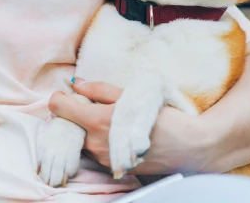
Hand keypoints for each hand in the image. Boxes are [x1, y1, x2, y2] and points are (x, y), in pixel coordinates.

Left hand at [49, 79, 208, 174]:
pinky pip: (97, 151)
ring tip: (106, 115)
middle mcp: (97, 143)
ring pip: (83, 139)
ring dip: (86, 127)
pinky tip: (115, 131)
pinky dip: (98, 139)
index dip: (59, 98)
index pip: (60, 108)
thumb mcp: (130, 95)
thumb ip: (99, 90)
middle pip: (70, 125)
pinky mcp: (115, 167)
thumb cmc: (162, 116)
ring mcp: (105, 159)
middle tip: (88, 102)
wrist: (190, 147)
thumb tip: (75, 82)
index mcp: (97, 121)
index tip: (66, 93)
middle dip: (74, 113)